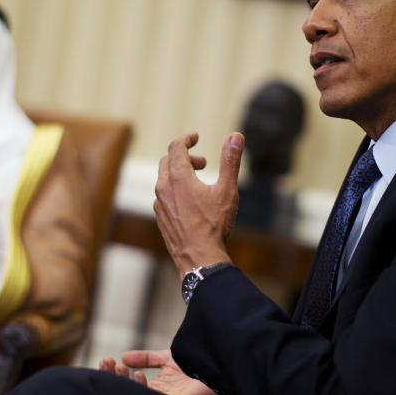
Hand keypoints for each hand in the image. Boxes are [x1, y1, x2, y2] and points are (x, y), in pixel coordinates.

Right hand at [99, 349, 219, 394]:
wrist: (216, 362)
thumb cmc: (196, 364)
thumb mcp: (166, 358)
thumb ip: (146, 358)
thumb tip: (123, 357)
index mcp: (158, 389)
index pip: (132, 385)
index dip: (117, 374)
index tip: (107, 360)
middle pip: (132, 392)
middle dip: (116, 378)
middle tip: (106, 363)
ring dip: (127, 383)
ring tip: (120, 368)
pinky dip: (144, 390)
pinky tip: (136, 377)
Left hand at [154, 132, 243, 272]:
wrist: (199, 258)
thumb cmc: (214, 225)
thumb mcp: (227, 190)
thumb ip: (230, 160)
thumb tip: (236, 136)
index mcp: (178, 177)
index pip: (175, 147)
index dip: (186, 139)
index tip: (196, 137)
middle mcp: (164, 188)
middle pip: (167, 160)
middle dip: (185, 156)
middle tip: (203, 164)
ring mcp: (159, 204)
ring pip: (164, 178)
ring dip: (179, 173)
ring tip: (199, 182)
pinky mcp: (160, 217)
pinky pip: (163, 195)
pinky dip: (174, 189)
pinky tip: (190, 201)